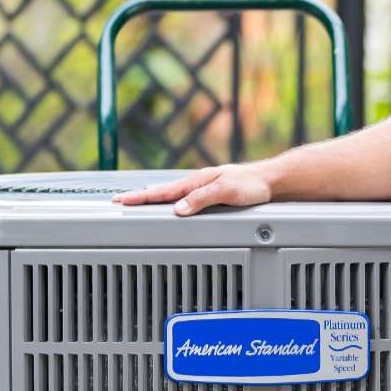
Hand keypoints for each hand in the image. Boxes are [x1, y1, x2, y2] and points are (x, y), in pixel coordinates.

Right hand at [112, 164, 272, 214]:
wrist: (272, 181)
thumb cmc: (253, 185)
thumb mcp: (227, 192)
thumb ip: (201, 199)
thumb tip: (178, 209)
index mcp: (197, 182)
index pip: (162, 192)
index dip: (141, 198)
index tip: (122, 201)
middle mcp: (197, 183)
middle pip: (162, 191)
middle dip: (139, 196)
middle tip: (118, 201)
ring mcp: (203, 187)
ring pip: (171, 194)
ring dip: (152, 198)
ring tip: (136, 202)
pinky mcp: (211, 192)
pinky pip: (183, 197)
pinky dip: (169, 200)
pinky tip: (168, 204)